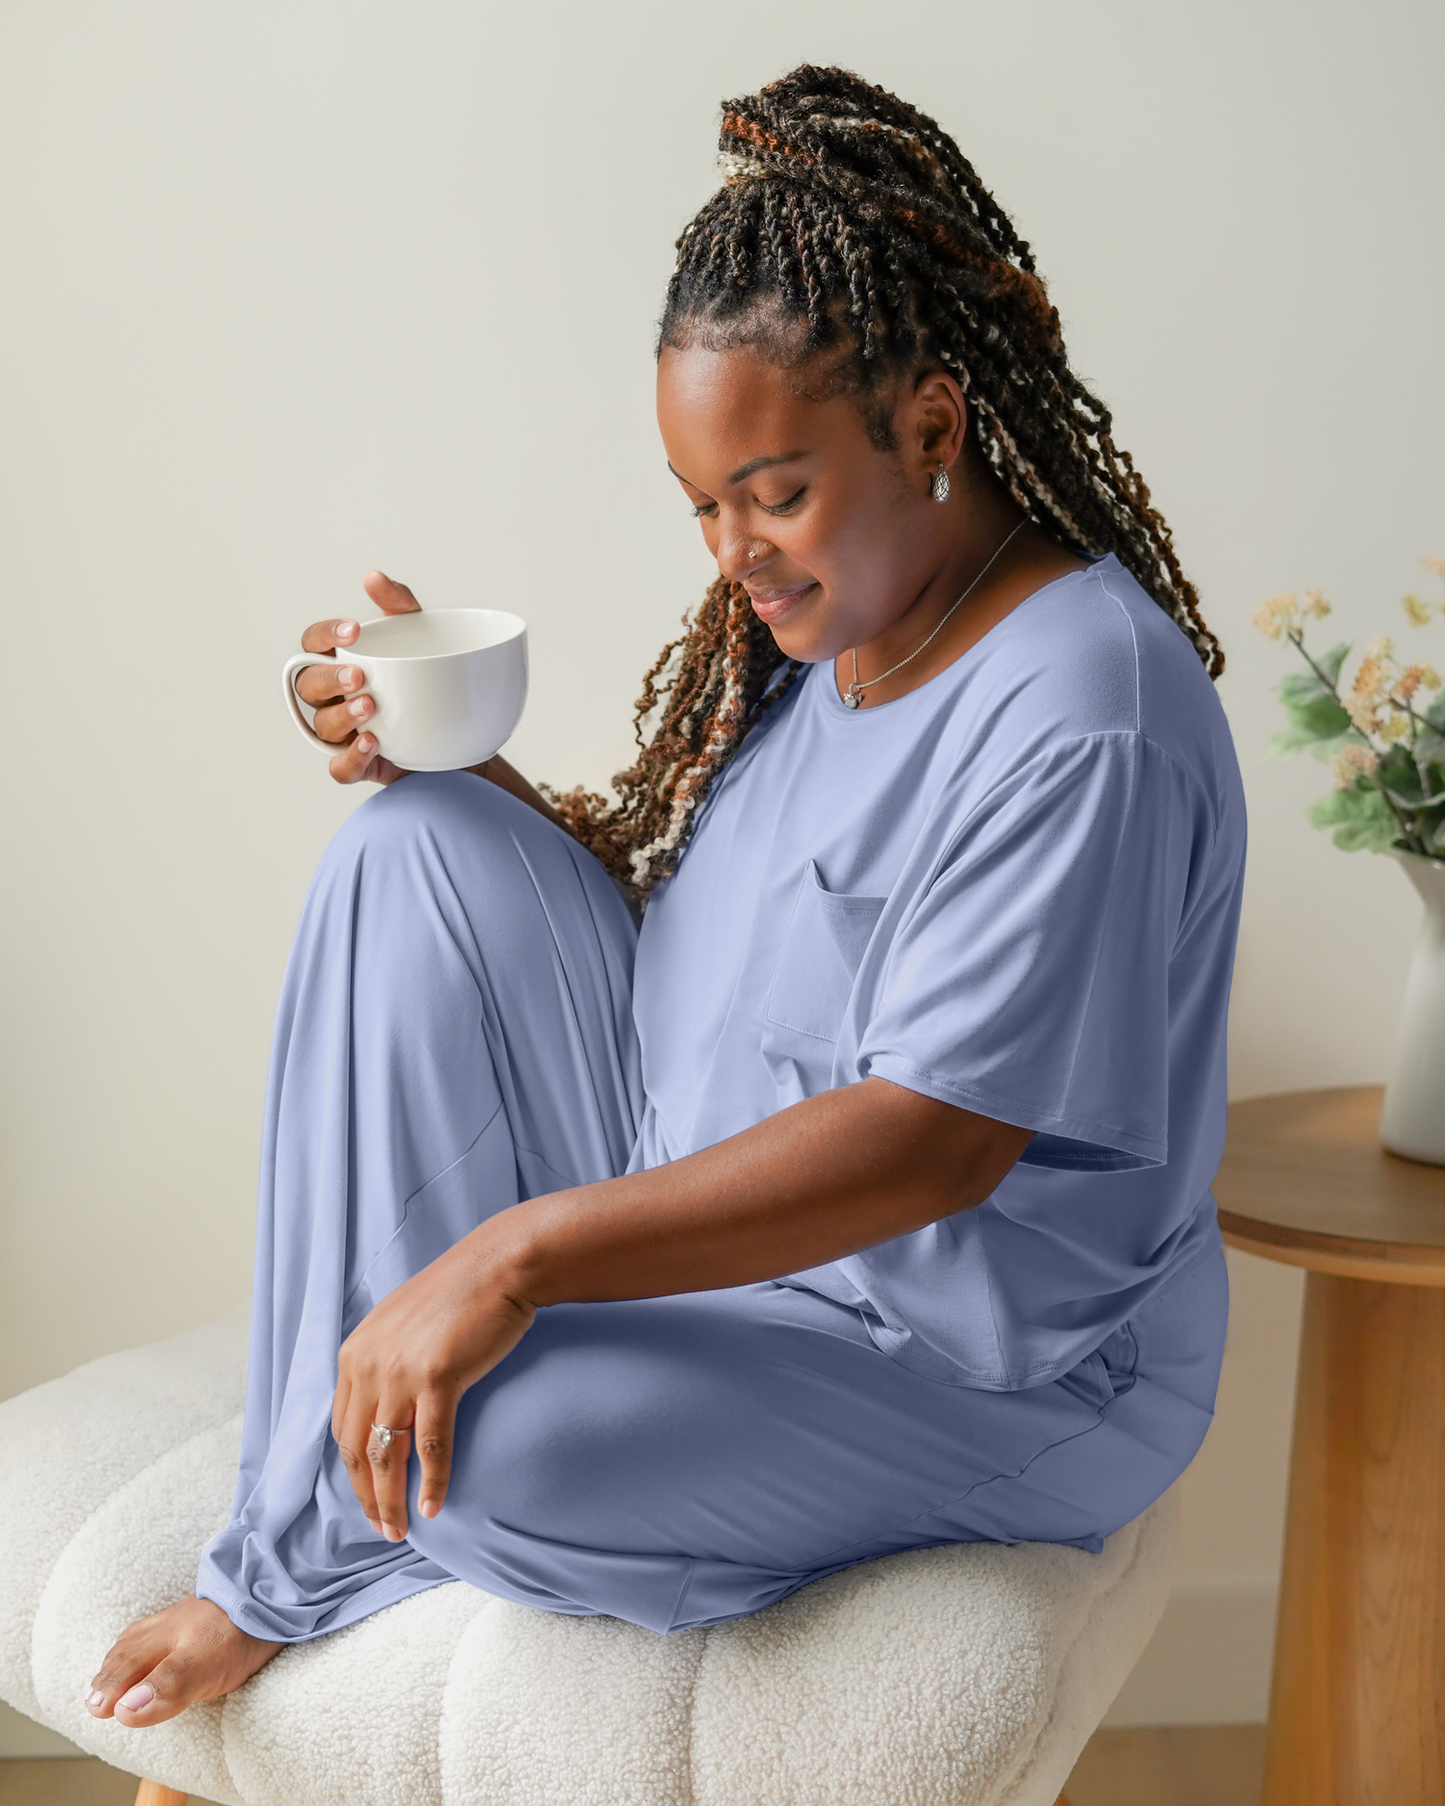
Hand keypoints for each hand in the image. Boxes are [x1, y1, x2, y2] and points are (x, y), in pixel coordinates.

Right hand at [294, 571, 420, 785]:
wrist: (464, 730)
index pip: (314, 643)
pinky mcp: (361, 764)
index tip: (354, 630)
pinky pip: (341, 768)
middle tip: (359, 676)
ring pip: (323, 726)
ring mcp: (345, 732)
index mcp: (340, 660)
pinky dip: (351, 758)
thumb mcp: (421, 634)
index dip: (325, 635)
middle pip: (308, 686)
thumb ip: (399, 605)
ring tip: (370, 706)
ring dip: (342, 716)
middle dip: (329, 679)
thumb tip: (374, 577)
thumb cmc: (428, 677)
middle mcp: (334, 696)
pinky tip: (371, 743)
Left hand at [330, 1228, 535, 1540]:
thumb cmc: (459, 1294)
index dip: (354, 1470)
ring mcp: (400, 1371)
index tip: (368, 1495)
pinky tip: (434, 1506)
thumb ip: (384, 1360)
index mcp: (355, 1352)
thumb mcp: (402, 1323)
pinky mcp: (438, 1377)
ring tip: (400, 1529)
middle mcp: (369, 1363)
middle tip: (382, 1526)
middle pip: (358, 1448)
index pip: (343, 1427)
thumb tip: (384, 1404)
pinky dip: (431, 1482)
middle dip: (366, 1495)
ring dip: (391, 1500)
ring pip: (388, 1455)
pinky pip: (431, 1445)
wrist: (498, 1266)